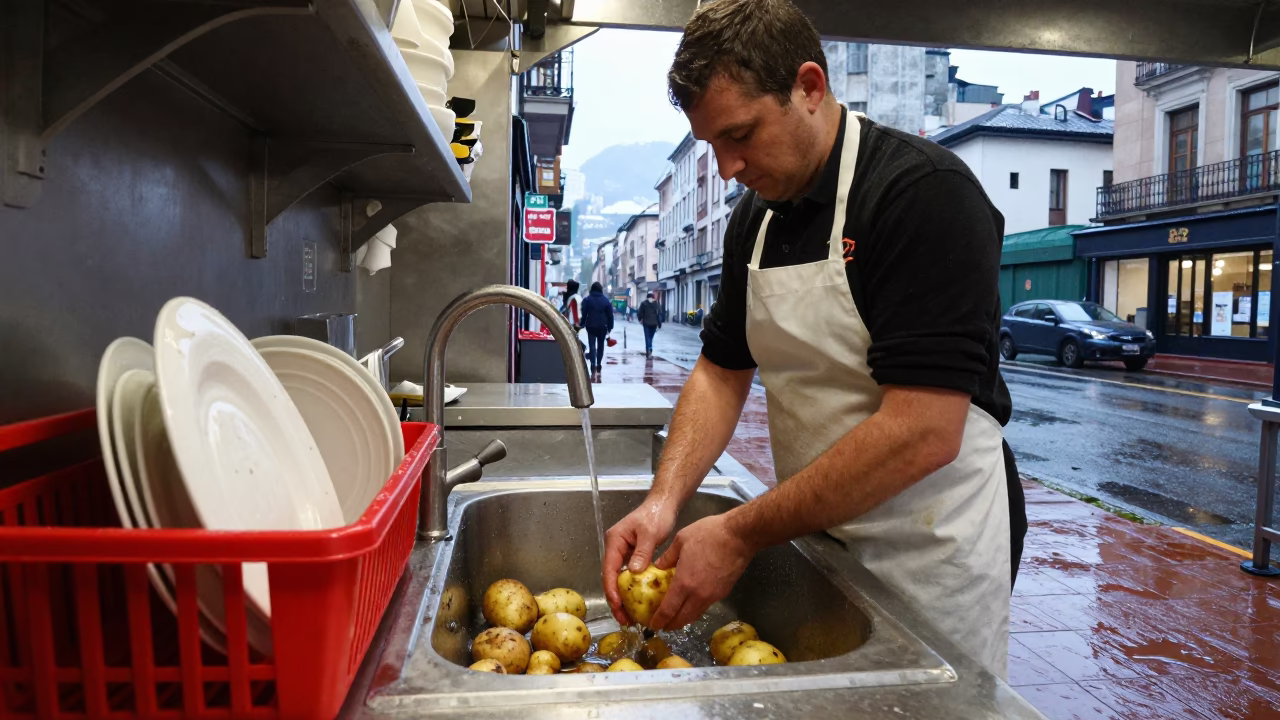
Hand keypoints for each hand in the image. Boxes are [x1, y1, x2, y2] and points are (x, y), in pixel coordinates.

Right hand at [602, 498, 677, 625]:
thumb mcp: (650, 533)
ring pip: (619, 580)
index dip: (611, 590)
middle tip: (624, 619)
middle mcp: (615, 548)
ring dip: (623, 598)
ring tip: (630, 617)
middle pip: (611, 578)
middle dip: (616, 600)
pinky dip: (632, 590)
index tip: (618, 606)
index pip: (609, 569)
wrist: (664, 504)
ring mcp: (623, 553)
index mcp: (614, 541)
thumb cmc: (656, 514)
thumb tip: (634, 572)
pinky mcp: (633, 556)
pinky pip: (629, 576)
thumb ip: (641, 552)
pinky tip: (638, 602)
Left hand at [647, 514, 754, 629]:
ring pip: (695, 614)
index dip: (659, 620)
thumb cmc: (709, 534)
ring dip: (684, 619)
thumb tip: (659, 566)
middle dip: (671, 625)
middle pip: (683, 618)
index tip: (653, 625)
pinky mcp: (724, 592)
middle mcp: (698, 594)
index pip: (668, 609)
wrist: (740, 536)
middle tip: (662, 626)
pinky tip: (692, 604)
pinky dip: (696, 609)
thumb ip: (668, 556)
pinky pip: (706, 606)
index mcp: (684, 583)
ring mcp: (713, 595)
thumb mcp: (681, 540)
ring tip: (675, 618)